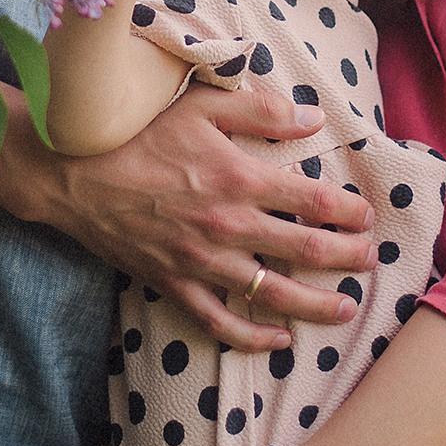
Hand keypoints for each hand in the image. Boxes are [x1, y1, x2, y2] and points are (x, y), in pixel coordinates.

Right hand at [3, 84, 374, 349]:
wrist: (75, 176)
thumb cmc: (139, 134)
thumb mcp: (201, 106)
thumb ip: (262, 110)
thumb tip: (314, 118)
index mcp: (240, 178)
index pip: (314, 201)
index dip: (350, 212)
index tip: (368, 217)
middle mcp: (228, 225)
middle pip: (305, 249)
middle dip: (347, 258)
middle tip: (371, 262)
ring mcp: (202, 261)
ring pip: (272, 293)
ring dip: (315, 305)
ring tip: (345, 310)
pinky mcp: (175, 284)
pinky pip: (221, 321)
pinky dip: (252, 337)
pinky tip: (279, 340)